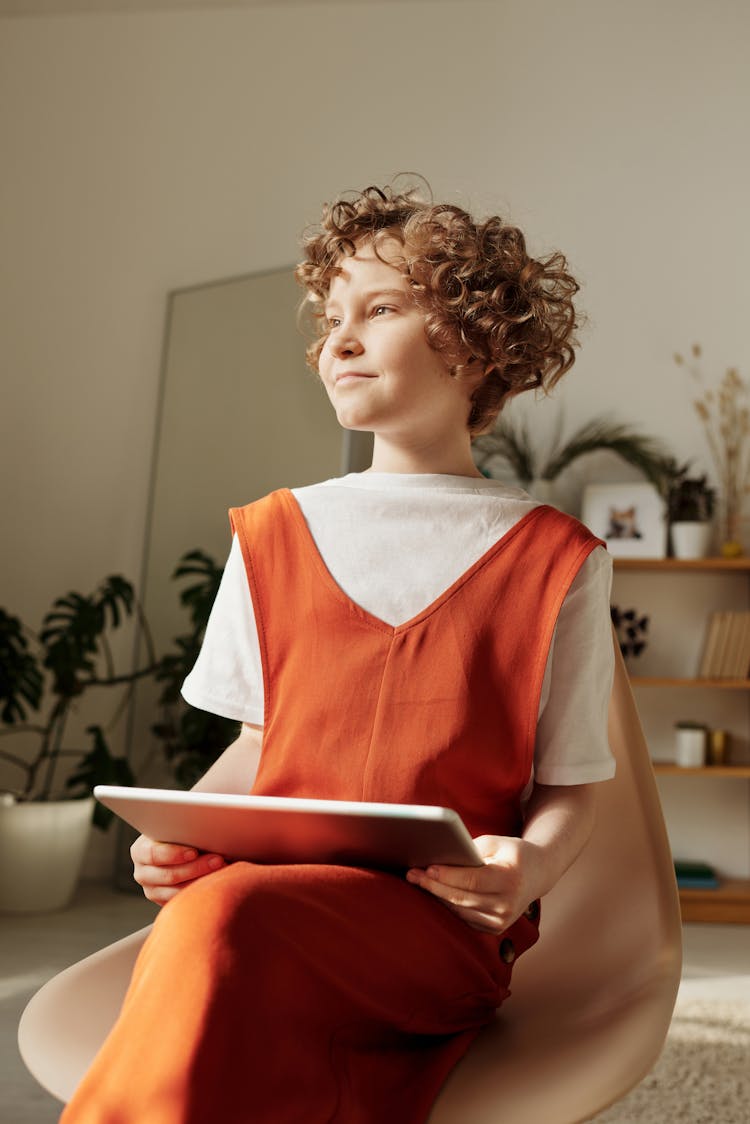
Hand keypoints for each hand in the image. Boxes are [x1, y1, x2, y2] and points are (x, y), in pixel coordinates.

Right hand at [130, 834, 225, 905]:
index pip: (153, 854)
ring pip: (178, 890)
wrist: (175, 852)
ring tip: (223, 870)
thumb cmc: (179, 837)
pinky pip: (183, 900)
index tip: (194, 852)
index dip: (174, 853)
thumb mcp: (175, 830)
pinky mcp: (164, 902)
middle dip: (196, 867)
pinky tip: (215, 881)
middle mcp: (142, 872)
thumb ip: (184, 831)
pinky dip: (201, 891)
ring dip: (202, 880)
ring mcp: (152, 890)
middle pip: (169, 875)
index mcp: (140, 851)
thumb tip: (205, 829)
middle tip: (218, 860)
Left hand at [406, 835, 542, 934]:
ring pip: (460, 910)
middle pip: (462, 898)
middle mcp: (507, 905)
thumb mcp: (496, 843)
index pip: (472, 880)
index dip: (447, 876)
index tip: (426, 868)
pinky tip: (433, 893)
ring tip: (417, 881)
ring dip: (436, 896)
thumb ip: (471, 850)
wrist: (537, 874)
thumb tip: (440, 857)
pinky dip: (448, 905)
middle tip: (412, 874)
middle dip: (434, 886)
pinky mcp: (494, 929)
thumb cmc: (512, 853)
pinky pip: (464, 918)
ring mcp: (502, 921)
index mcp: (510, 880)